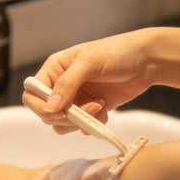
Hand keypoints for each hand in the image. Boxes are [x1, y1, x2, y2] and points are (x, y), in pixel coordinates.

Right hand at [22, 29, 155, 133]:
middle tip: (87, 110)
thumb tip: (50, 107)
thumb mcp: (90, 62)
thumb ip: (68, 83)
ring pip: (63, 124)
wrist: (147, 61)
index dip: (42, 107)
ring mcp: (76, 99)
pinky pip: (82, 127)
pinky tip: (105, 111)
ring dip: (80, 122)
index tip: (61, 111)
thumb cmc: (118, 52)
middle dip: (66, 117)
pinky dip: (93, 125)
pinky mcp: (91, 109)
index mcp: (55, 69)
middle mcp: (62, 86)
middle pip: (47, 114)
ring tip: (99, 106)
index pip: (33, 94)